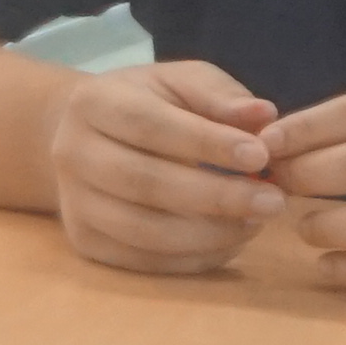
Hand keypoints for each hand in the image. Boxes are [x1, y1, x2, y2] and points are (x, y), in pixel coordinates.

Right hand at [41, 59, 282, 275]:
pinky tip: (230, 241)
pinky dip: (195, 258)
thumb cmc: (148, 104)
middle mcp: (71, 153)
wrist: (88, 136)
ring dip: (210, 235)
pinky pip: (145, 261)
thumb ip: (221, 96)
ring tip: (256, 223)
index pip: (149, 125)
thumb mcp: (181, 83)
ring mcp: (74, 203)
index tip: (260, 155)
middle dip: (216, 197)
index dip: (206, 143)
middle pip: (145, 183)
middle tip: (273, 202)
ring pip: (143, 231)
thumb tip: (264, 116)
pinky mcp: (86, 242)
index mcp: (92, 101)